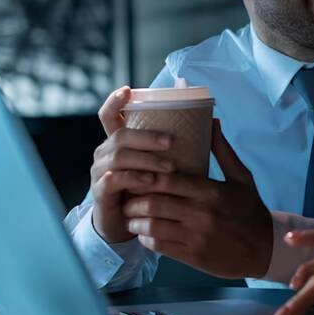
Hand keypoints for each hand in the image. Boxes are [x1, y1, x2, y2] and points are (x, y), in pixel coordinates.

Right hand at [90, 86, 175, 242]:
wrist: (129, 224)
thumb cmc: (149, 190)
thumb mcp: (163, 164)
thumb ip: (180, 146)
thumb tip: (212, 120)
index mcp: (119, 142)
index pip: (110, 115)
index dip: (115, 101)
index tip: (128, 90)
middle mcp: (106, 153)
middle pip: (120, 134)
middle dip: (147, 136)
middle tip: (172, 142)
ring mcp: (101, 172)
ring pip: (118, 156)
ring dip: (145, 159)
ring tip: (169, 167)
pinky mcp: (101, 192)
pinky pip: (114, 179)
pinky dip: (134, 179)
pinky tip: (151, 182)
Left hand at [123, 120, 272, 278]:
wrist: (265, 249)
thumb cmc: (251, 210)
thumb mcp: (241, 178)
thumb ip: (223, 151)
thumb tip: (212, 121)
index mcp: (210, 191)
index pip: (167, 180)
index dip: (145, 176)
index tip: (138, 174)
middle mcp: (201, 214)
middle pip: (153, 204)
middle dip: (134, 200)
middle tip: (128, 196)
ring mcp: (195, 237)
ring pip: (151, 227)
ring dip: (136, 221)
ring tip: (132, 215)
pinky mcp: (192, 256)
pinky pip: (159, 246)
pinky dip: (146, 238)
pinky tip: (145, 232)